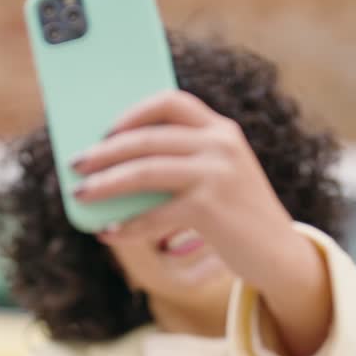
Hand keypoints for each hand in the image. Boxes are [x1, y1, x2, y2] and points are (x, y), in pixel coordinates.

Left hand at [72, 90, 332, 355]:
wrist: (279, 254)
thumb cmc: (238, 217)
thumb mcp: (217, 179)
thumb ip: (181, 164)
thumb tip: (113, 168)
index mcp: (222, 130)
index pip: (171, 101)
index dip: (133, 112)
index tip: (106, 129)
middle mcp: (221, 145)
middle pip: (147, 138)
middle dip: (105, 151)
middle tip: (76, 164)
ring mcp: (217, 174)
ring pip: (144, 171)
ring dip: (106, 183)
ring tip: (81, 194)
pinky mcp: (210, 208)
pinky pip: (154, 214)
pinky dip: (127, 226)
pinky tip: (110, 233)